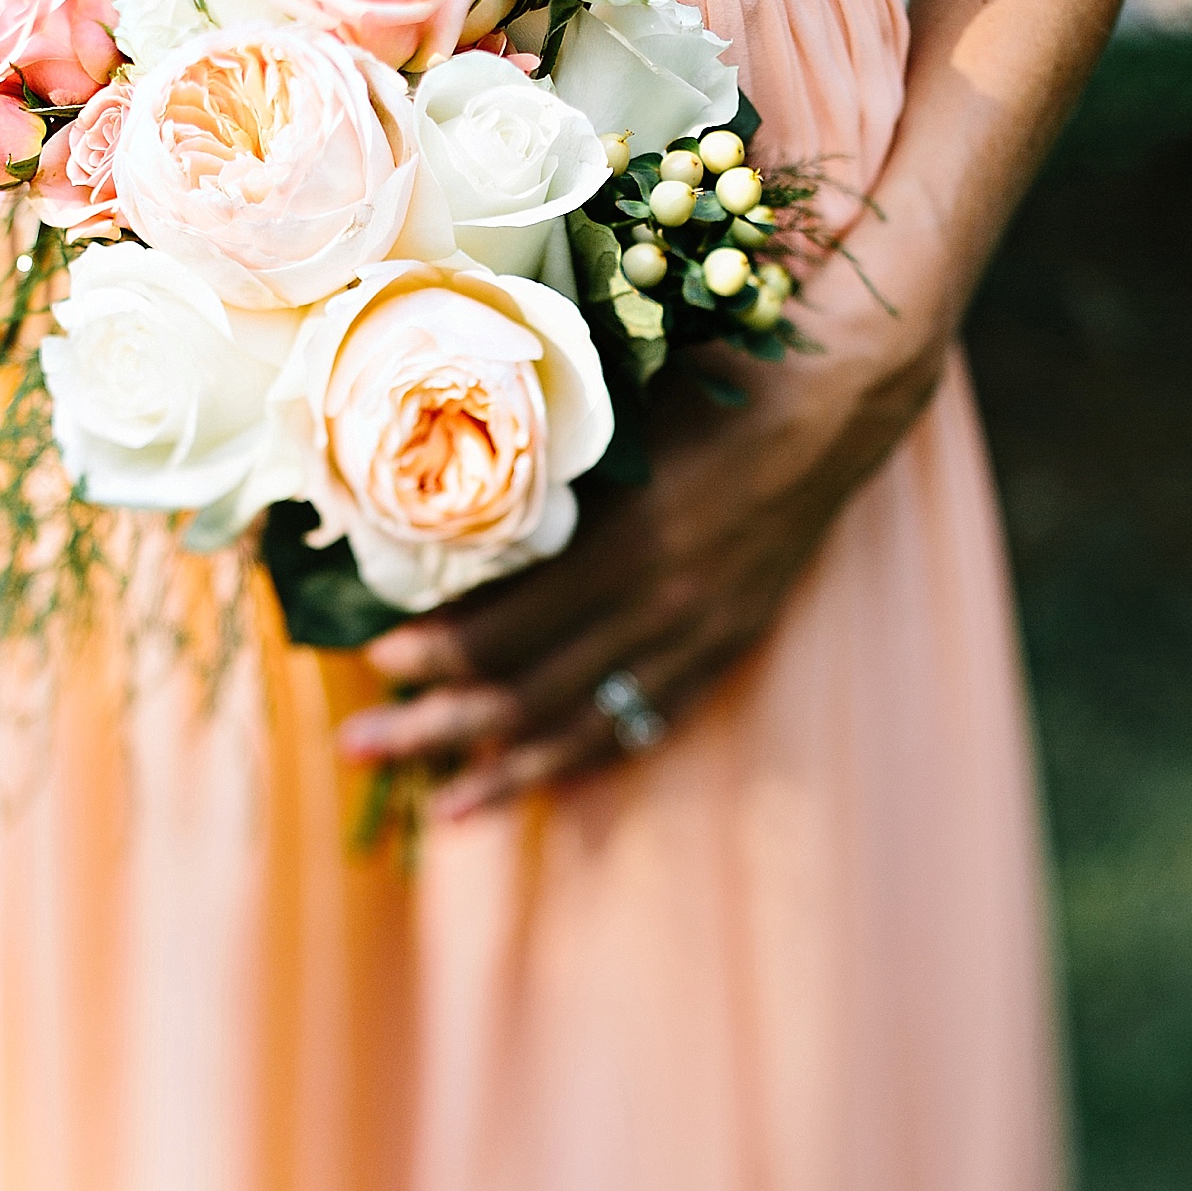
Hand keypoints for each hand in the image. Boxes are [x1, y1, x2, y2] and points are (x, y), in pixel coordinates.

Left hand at [330, 242, 951, 816]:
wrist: (835, 405)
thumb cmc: (714, 383)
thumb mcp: (619, 411)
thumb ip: (541, 466)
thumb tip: (433, 494)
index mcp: (628, 538)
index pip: (508, 626)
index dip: (433, 652)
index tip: (371, 660)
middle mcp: (661, 604)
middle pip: (527, 692)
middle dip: (434, 726)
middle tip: (356, 746)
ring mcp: (698, 635)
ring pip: (581, 726)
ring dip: (499, 769)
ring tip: (431, 807)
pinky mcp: (726, 646)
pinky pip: (643, 722)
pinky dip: (581, 757)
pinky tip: (529, 782)